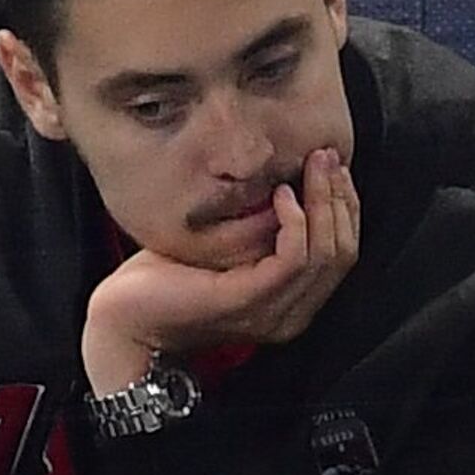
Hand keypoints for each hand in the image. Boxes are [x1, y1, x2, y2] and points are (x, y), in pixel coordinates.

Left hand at [81, 146, 359, 392]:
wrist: (128, 318)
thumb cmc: (170, 279)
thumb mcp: (228, 246)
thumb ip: (261, 228)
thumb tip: (288, 179)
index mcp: (291, 304)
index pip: (342, 255)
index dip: (346, 207)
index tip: (333, 166)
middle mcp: (290, 316)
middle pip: (342, 254)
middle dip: (341, 199)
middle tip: (326, 157)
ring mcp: (271, 313)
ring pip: (325, 256)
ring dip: (324, 203)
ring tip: (311, 166)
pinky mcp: (247, 302)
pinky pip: (293, 260)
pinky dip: (295, 222)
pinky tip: (281, 196)